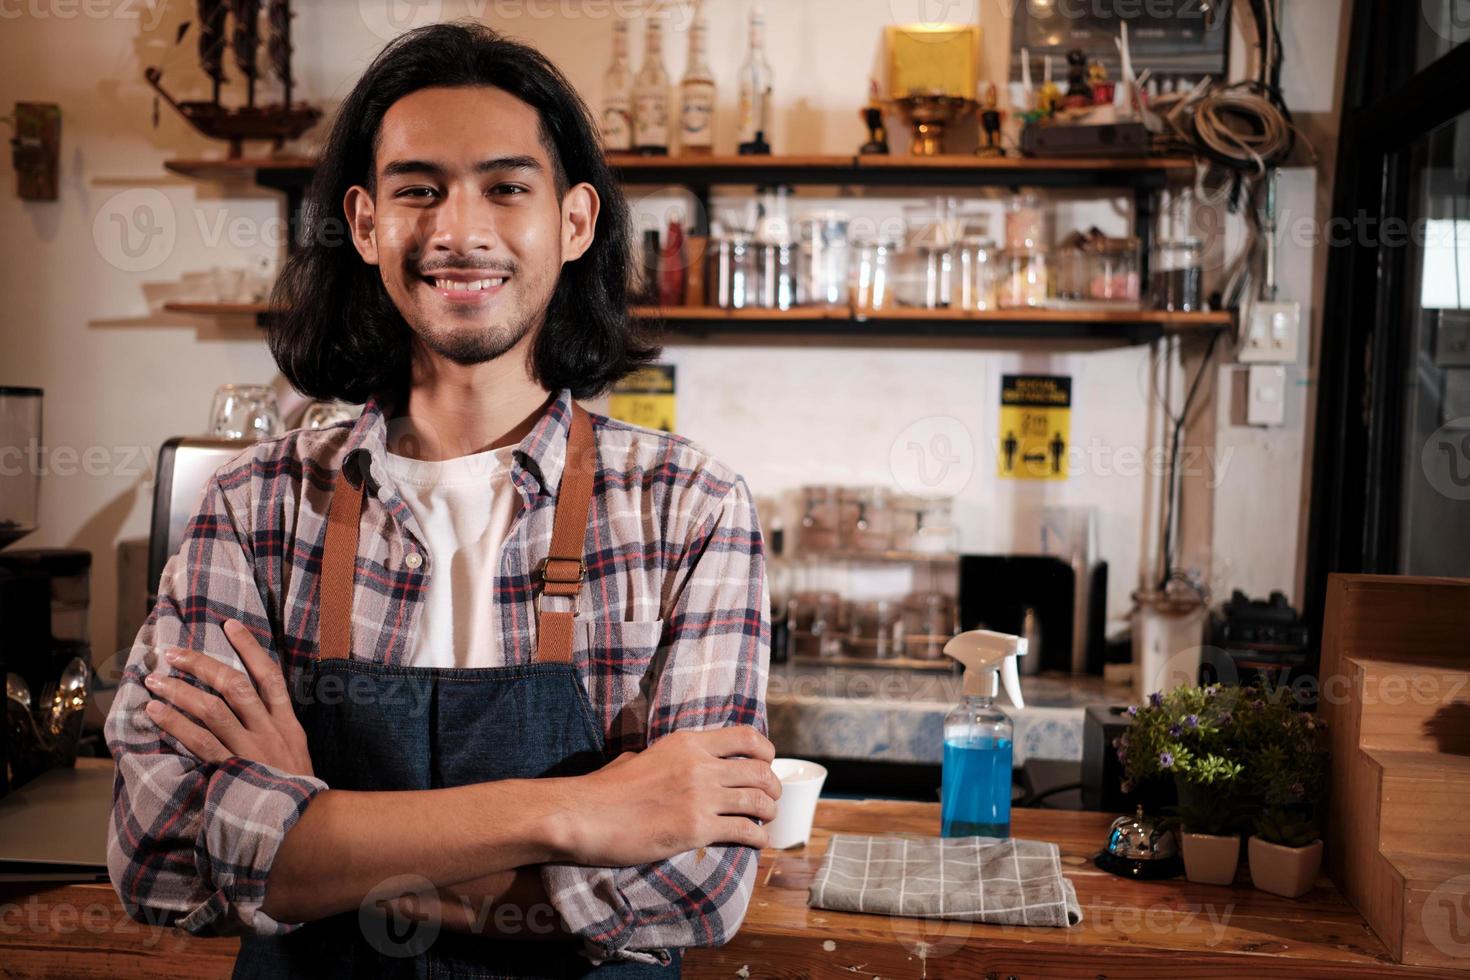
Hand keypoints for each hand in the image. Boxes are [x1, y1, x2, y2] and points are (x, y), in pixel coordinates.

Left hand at [142, 619, 312, 778]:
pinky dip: (176, 723)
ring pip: (213, 708)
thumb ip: (277, 734)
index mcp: (288, 725)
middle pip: (235, 684)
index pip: (270, 675)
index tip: (230, 625)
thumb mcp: (297, 757)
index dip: (250, 647)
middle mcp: (270, 731)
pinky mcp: (233, 770)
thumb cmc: (297, 795)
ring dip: (181, 690)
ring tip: (155, 679)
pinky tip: (156, 712)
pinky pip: (200, 741)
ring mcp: (251, 749)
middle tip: (173, 652)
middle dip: (202, 664)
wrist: (308, 830)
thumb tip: (252, 713)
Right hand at [552, 726, 780, 866]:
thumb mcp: (639, 757)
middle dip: (772, 787)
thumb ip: (664, 758)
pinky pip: (744, 831)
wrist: (584, 815)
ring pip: (758, 801)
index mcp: (687, 742)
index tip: (768, 764)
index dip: (765, 752)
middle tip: (771, 799)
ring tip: (766, 821)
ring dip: (769, 813)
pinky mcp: (696, 829)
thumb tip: (668, 764)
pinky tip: (756, 842)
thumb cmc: (605, 790)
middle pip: (760, 772)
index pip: (746, 737)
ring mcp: (700, 797)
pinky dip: (758, 838)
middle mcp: (700, 765)